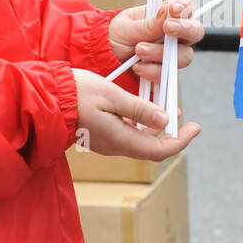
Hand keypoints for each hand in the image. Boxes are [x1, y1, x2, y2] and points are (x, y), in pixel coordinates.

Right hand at [70, 68, 199, 160]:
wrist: (47, 98)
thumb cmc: (77, 93)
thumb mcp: (112, 95)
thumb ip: (139, 108)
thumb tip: (165, 119)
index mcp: (120, 139)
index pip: (159, 150)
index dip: (181, 141)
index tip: (195, 128)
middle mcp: (115, 146)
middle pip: (152, 149)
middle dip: (173, 137)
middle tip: (189, 123)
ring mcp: (108, 143)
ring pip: (141, 143)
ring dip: (159, 130)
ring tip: (173, 111)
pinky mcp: (102, 136)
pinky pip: (129, 136)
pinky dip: (144, 126)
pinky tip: (149, 110)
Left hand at [108, 0, 203, 85]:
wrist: (103, 60)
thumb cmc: (116, 37)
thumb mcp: (126, 26)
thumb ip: (148, 24)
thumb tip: (167, 11)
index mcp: (166, 17)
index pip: (186, 8)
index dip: (185, 8)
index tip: (174, 8)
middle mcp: (174, 37)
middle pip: (196, 32)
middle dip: (184, 29)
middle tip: (167, 28)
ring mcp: (172, 56)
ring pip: (184, 56)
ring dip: (161, 53)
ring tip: (138, 50)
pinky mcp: (165, 74)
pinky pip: (169, 75)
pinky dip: (153, 71)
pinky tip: (138, 67)